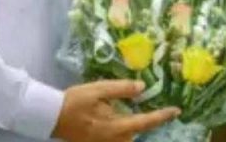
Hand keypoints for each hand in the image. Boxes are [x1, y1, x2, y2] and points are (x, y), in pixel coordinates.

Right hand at [51, 79, 179, 141]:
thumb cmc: (74, 101)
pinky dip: (120, 129)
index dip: (162, 116)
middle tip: (151, 107)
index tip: (176, 111)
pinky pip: (116, 138)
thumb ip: (121, 89)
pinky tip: (113, 116)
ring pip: (126, 137)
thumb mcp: (98, 89)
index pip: (145, 122)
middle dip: (143, 121)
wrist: (49, 116)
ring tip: (126, 110)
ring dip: (130, 126)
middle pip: (136, 132)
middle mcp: (113, 140)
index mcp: (115, 127)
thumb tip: (142, 87)